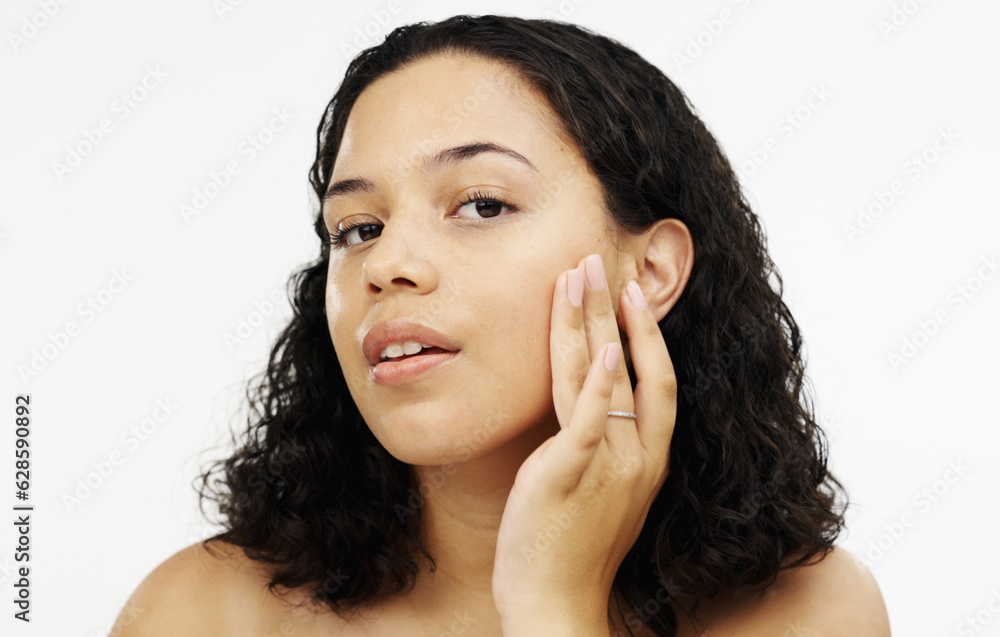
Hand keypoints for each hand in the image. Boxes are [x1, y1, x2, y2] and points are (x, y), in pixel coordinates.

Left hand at [492, 253, 676, 632]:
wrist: (556, 607)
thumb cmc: (573, 552)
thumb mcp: (601, 494)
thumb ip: (601, 449)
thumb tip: (589, 410)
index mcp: (645, 459)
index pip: (657, 381)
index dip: (647, 334)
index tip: (631, 294)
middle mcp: (635, 457)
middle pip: (631, 366)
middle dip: (614, 309)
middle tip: (599, 260)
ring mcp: (605, 466)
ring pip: (604, 377)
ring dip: (591, 321)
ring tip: (578, 274)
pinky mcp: (567, 476)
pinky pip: (585, 419)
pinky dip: (593, 379)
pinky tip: (598, 343)